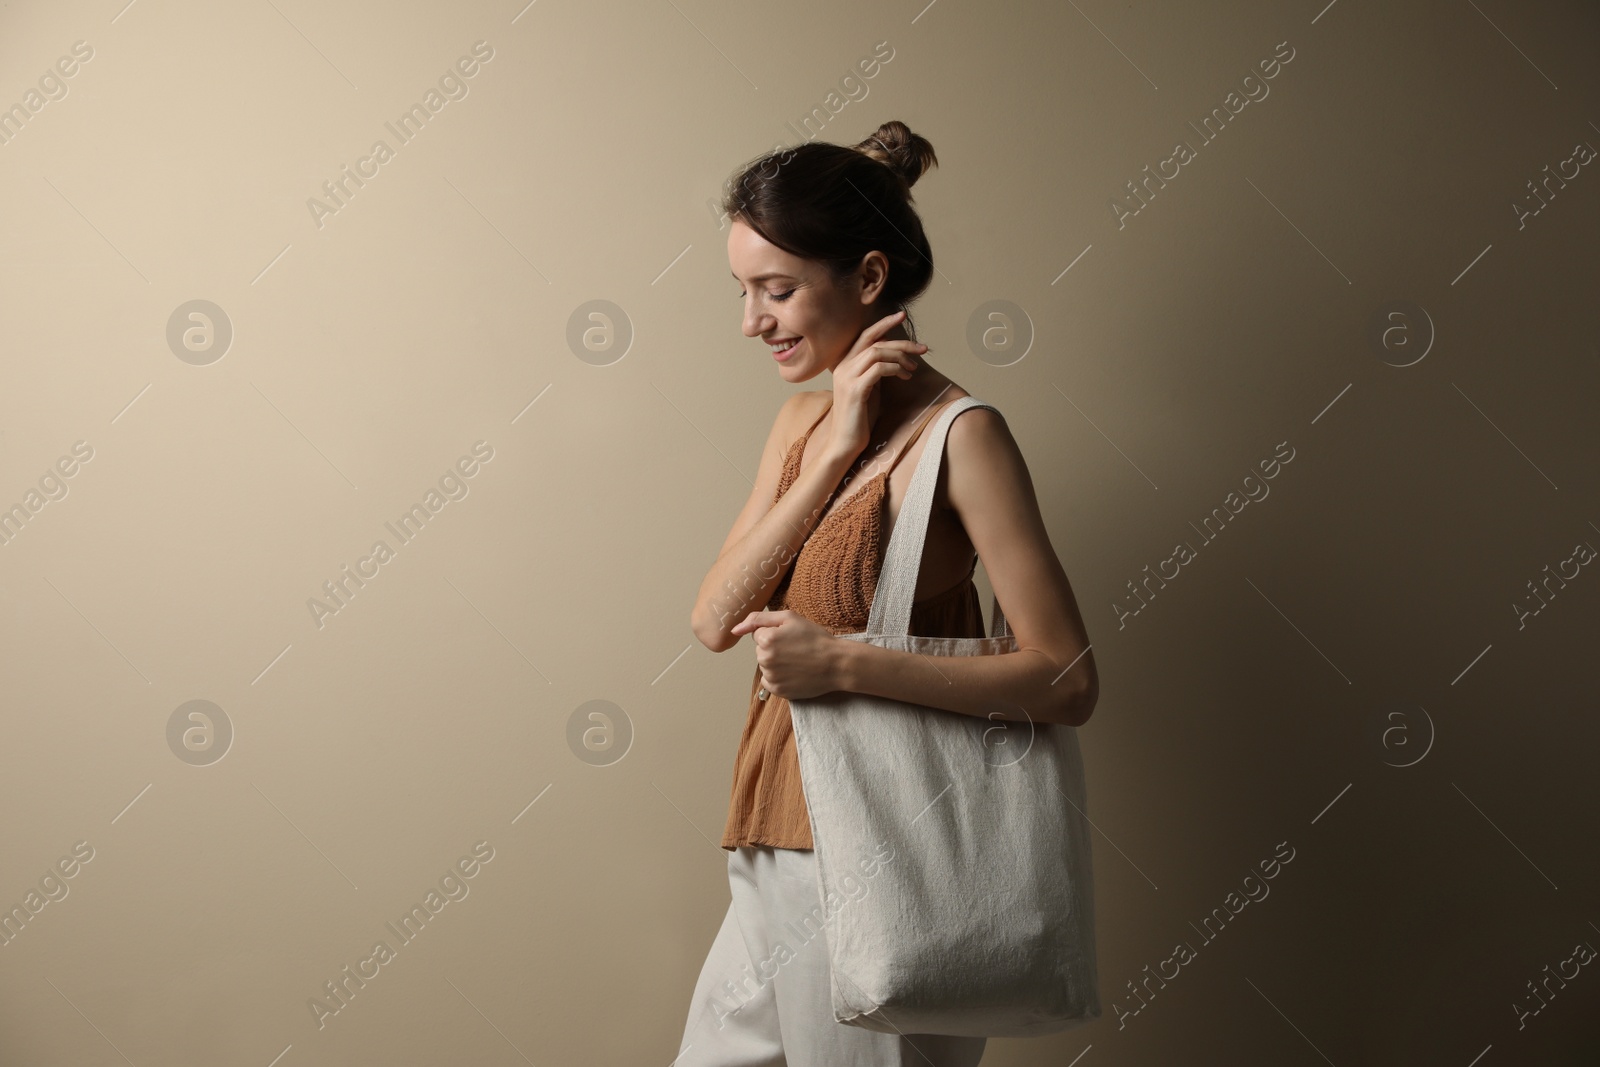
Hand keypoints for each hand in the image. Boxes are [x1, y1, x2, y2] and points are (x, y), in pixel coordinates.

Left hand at [730, 610, 843, 700]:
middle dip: (774, 648)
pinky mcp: (778, 691)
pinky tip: (794, 672)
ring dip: (776, 663)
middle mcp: (765, 660)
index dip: (775, 633)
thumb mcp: (789, 617)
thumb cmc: (815, 638)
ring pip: (765, 665)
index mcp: (766, 640)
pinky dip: (779, 677)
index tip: (791, 637)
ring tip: (797, 661)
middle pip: (760, 650)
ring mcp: (771, 677)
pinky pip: (769, 681)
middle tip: (796, 649)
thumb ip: (758, 619)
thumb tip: (735, 629)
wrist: (836, 663)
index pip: (758, 634)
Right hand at [826, 310, 926, 461]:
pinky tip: (905, 376)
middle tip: (923, 347)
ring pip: (877, 352)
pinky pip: (879, 369)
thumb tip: (894, 357)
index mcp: (844, 364)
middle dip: (901, 340)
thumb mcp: (869, 389)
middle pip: (873, 341)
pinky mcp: (854, 390)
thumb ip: (876, 371)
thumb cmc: (859, 418)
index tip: (902, 316)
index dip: (884, 323)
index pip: (865, 336)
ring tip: (913, 368)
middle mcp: (843, 367)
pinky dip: (896, 369)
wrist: (845, 443)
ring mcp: (847, 377)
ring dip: (901, 357)